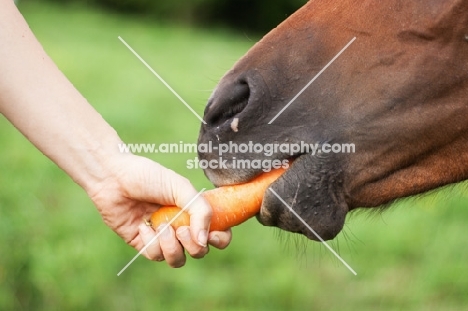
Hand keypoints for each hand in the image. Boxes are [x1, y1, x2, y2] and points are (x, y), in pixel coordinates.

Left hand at [88, 154, 231, 266]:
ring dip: (171, 246)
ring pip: (178, 260)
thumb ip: (200, 211)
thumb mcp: (181, 188)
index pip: (217, 233)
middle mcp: (181, 226)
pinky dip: (151, 242)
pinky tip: (142, 225)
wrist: (114, 178)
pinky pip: (155, 256)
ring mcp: (163, 237)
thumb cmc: (148, 177)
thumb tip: (204, 241)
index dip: (220, 239)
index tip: (213, 234)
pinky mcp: (143, 244)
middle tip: (181, 228)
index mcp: (193, 211)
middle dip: (193, 245)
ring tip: (160, 226)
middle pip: (199, 252)